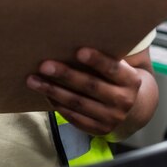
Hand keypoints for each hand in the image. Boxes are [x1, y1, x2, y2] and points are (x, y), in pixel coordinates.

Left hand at [26, 47, 141, 136]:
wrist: (133, 109)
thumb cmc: (117, 77)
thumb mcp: (120, 67)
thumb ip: (105, 56)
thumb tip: (73, 37)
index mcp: (130, 80)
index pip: (113, 69)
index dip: (97, 60)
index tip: (79, 51)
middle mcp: (123, 101)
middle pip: (90, 86)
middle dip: (65, 75)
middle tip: (44, 65)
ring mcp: (111, 118)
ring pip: (78, 102)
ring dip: (53, 91)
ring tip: (33, 80)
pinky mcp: (99, 130)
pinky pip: (74, 117)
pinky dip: (58, 105)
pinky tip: (44, 94)